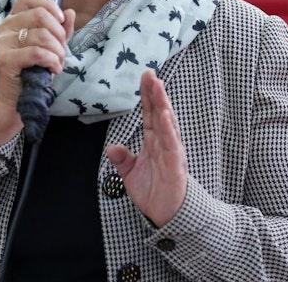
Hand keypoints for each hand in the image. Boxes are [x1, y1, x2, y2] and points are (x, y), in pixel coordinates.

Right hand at [0, 0, 74, 146]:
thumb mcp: (50, 47)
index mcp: (14, 19)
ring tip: (57, 62)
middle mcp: (5, 27)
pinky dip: (52, 61)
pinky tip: (53, 69)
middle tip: (61, 50)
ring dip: (58, 51)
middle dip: (59, 34)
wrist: (14, 99)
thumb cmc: (32, 70)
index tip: (60, 20)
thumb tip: (70, 13)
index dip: (48, 4)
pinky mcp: (5, 59)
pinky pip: (37, 53)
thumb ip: (60, 30)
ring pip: (42, 36)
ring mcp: (3, 42)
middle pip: (40, 15)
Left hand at [106, 70, 186, 226]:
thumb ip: (122, 159)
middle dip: (155, 93)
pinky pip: (171, 144)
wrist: (168, 215)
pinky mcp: (175, 165)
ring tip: (157, 86)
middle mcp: (164, 143)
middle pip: (159, 113)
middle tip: (149, 73)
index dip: (148, 96)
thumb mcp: (131, 174)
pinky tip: (164, 114)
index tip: (145, 77)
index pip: (150, 115)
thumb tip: (111, 147)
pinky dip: (168, 129)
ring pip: (167, 123)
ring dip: (162, 104)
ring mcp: (171, 152)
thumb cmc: (154, 192)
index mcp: (154, 143)